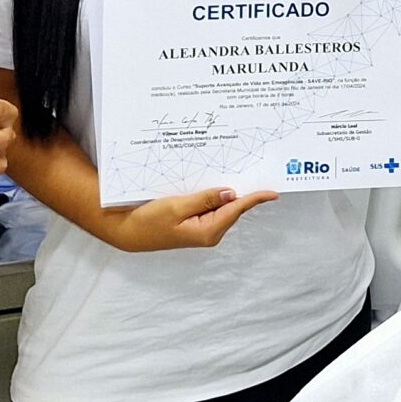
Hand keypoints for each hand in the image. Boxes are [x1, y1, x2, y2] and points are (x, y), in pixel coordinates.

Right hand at [89, 186, 279, 251]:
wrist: (127, 232)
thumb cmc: (148, 221)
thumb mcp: (176, 206)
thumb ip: (205, 199)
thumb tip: (231, 193)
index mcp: (208, 231)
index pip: (237, 209)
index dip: (255, 198)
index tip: (273, 192)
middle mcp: (210, 233)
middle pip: (233, 207)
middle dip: (242, 190)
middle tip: (253, 169)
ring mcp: (203, 229)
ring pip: (222, 206)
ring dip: (226, 191)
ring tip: (234, 171)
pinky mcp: (196, 224)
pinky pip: (211, 207)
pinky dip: (213, 195)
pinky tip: (212, 183)